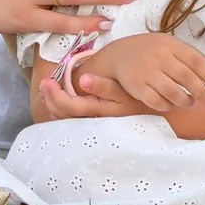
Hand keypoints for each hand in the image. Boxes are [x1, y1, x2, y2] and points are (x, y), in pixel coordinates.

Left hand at [32, 71, 148, 122]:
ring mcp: (94, 124)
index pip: (68, 106)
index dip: (55, 95)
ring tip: (48, 89)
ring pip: (67, 119)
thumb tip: (83, 80)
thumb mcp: (126, 91)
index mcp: (98, 111)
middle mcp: (93, 121)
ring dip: (54, 105)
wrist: (160, 117)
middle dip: (50, 99)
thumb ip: (104, 86)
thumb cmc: (142, 101)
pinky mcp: (97, 123)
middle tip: (44, 82)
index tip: (47, 80)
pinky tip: (62, 98)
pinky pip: (74, 119)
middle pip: (63, 115)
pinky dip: (63, 109)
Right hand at [85, 33, 204, 113]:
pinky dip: (167, 106)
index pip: (195, 61)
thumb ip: (190, 54)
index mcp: (170, 45)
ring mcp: (147, 72)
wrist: (117, 55)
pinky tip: (172, 106)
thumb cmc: (148, 50)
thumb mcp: (168, 45)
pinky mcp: (136, 86)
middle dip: (202, 92)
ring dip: (186, 101)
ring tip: (192, 104)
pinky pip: (156, 101)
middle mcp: (159, 57)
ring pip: (172, 91)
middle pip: (186, 77)